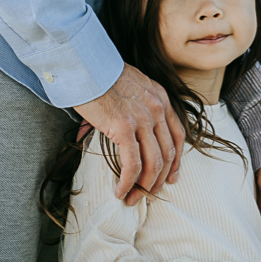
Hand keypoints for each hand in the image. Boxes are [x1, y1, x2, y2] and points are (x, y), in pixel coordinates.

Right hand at [76, 63, 185, 205]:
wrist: (82, 63)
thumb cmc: (99, 75)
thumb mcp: (131, 85)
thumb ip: (138, 104)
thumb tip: (129, 131)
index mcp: (161, 98)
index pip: (178, 136)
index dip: (176, 162)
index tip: (171, 178)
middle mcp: (157, 108)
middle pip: (167, 154)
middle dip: (159, 179)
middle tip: (149, 194)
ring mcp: (142, 118)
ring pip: (153, 163)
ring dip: (144, 186)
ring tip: (133, 198)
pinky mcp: (124, 127)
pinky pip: (132, 164)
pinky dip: (128, 182)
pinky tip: (120, 190)